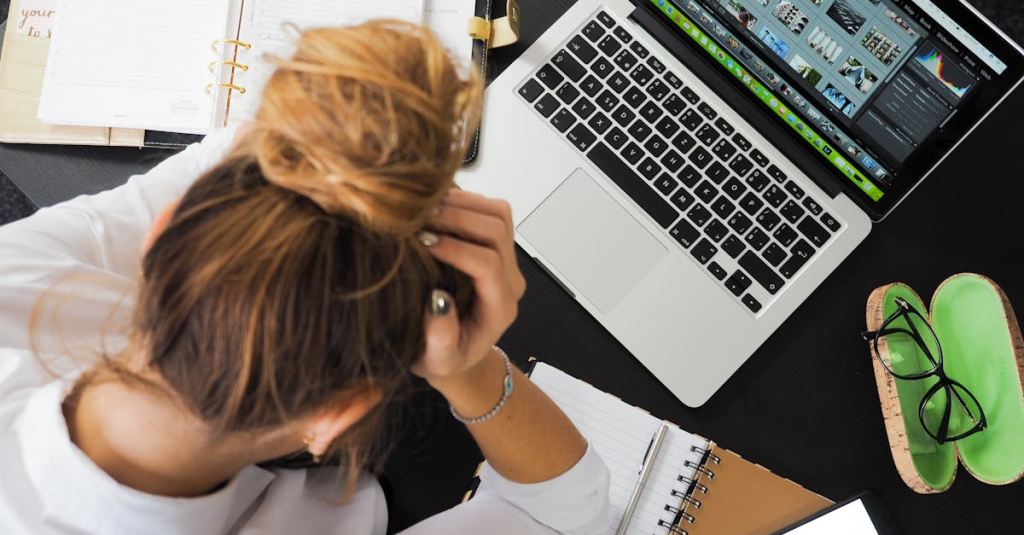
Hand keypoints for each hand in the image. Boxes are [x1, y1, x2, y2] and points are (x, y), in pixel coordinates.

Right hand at [411, 189, 525, 387]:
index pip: (488, 265)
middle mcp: (509, 279)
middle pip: (497, 230)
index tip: (423, 243)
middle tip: (419, 218)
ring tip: (424, 208)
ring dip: (462, 203)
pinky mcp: (495, 244)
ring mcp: (505, 258)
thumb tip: (438, 301)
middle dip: (458, 218)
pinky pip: (489, 209)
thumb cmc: (444, 357)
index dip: (456, 249)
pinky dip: (462, 200)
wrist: (455, 351)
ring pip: (498, 213)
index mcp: (499, 307)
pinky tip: (432, 207)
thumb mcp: (437, 361)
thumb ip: (440, 340)